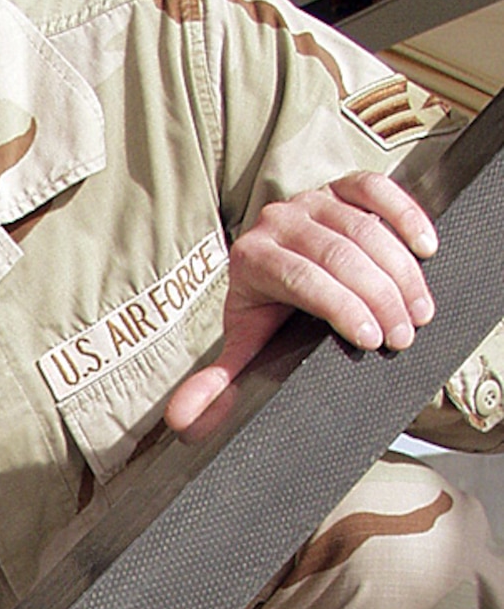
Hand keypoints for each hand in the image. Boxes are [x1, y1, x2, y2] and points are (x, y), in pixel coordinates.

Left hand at [167, 172, 438, 432]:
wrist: (270, 257)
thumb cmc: (263, 304)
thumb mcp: (242, 340)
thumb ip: (218, 381)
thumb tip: (183, 423)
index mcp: (252, 258)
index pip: (304, 280)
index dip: (343, 309)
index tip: (372, 340)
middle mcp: (279, 221)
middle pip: (340, 256)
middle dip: (379, 298)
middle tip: (404, 335)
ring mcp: (311, 198)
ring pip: (365, 229)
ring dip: (400, 271)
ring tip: (419, 310)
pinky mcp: (341, 186)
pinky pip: (378, 190)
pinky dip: (406, 215)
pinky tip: (424, 248)